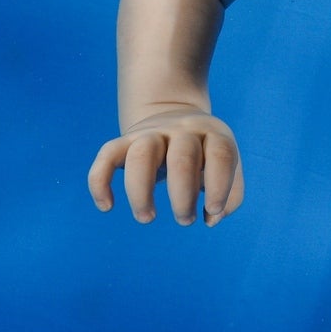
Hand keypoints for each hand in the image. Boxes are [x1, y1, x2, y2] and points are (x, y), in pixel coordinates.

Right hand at [88, 106, 242, 226]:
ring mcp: (151, 132)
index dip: (219, 186)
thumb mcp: (226, 165)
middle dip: (183, 197)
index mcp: (213, 134)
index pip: (221, 155)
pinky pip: (107, 155)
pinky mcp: (125, 140)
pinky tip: (107, 206)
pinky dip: (100, 181)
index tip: (211, 212)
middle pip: (182, 159)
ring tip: (148, 218)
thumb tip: (211, 219)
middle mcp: (182, 130)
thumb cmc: (205, 153)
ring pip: (141, 156)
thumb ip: (230, 195)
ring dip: (142, 192)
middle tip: (185, 220)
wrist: (173, 111)